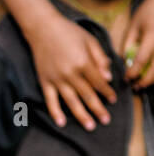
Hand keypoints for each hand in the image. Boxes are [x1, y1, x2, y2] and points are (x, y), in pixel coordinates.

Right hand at [28, 8, 114, 128]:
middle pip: (87, 95)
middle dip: (98, 109)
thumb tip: (108, 77)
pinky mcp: (45, 81)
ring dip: (81, 115)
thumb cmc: (68, 32)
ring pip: (71, 101)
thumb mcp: (89, 40)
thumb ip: (100, 58)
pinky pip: (50, 100)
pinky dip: (55, 112)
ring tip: (90, 126)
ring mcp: (56, 79)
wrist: (43, 28)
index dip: (107, 92)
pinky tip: (61, 123)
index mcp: (83, 62)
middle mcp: (70, 73)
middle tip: (105, 121)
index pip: (98, 82)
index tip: (113, 100)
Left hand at [123, 0, 153, 88]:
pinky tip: (152, 75)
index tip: (126, 78)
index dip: (133, 72)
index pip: (142, 59)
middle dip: (145, 81)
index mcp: (151, 36)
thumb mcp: (134, 25)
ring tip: (144, 83)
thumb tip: (124, 62)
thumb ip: (128, 43)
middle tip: (135, 86)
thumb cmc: (148, 12)